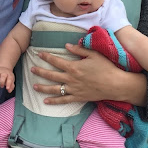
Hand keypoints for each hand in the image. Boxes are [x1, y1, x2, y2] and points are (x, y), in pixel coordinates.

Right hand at [0, 68, 14, 92]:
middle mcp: (3, 72)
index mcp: (9, 75)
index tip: (7, 88)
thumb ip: (11, 86)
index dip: (9, 83)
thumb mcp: (11, 80)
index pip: (9, 78)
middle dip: (2, 81)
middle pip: (3, 76)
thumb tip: (9, 91)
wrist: (4, 68)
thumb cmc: (8, 77)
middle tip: (1, 87)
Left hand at [31, 45, 146, 105]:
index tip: (39, 54)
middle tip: (31, 69)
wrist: (115, 84)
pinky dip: (54, 101)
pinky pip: (64, 100)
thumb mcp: (94, 54)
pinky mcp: (78, 97)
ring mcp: (74, 89)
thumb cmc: (106, 67)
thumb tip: (67, 45)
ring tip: (34, 86)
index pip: (56, 61)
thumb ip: (79, 49)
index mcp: (74, 67)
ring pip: (55, 89)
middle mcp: (71, 79)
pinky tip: (46, 101)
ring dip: (43, 88)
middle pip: (52, 75)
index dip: (47, 57)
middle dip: (40, 72)